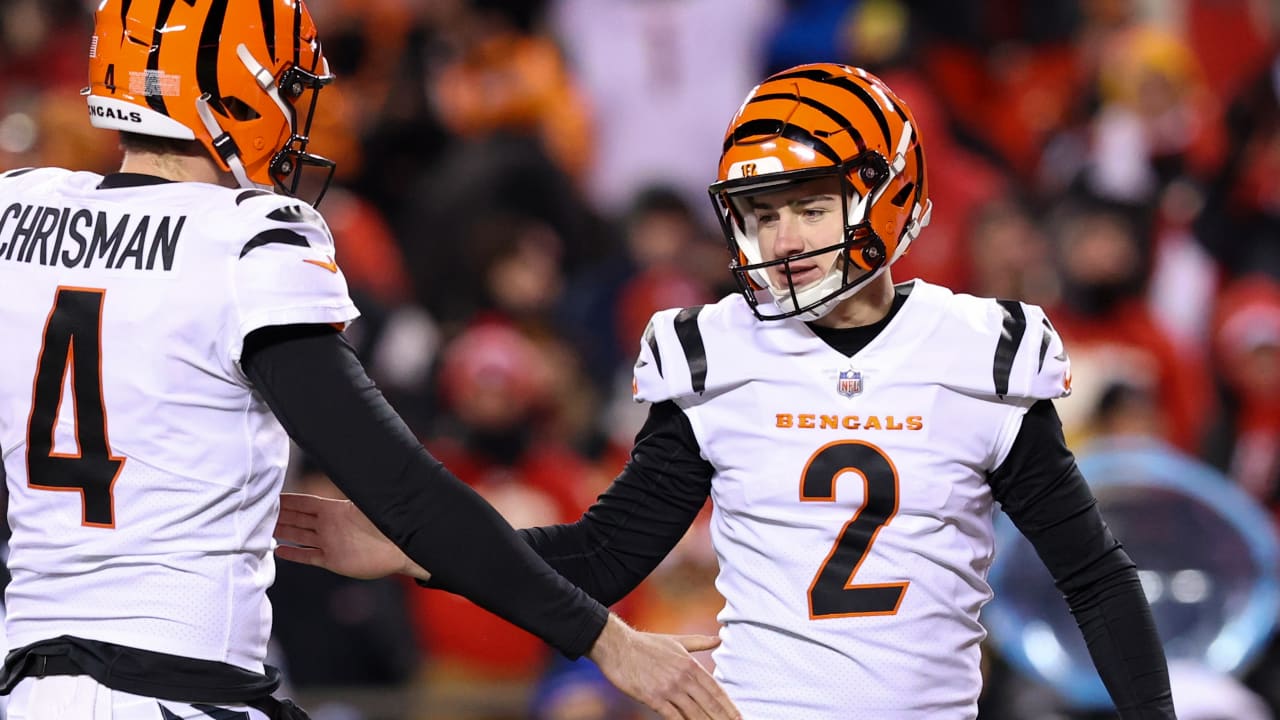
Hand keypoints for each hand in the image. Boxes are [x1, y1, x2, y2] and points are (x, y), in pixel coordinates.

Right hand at [273, 492, 429, 580]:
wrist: (400, 549)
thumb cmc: (387, 522)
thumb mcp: (366, 503)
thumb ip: (354, 487)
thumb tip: (347, 467)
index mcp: (336, 509)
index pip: (306, 502)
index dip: (288, 500)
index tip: (270, 495)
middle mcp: (330, 525)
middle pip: (298, 518)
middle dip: (279, 514)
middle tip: (258, 511)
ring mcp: (330, 542)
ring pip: (299, 536)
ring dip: (282, 532)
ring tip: (262, 529)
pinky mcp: (333, 560)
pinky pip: (308, 555)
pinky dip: (294, 553)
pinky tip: (279, 550)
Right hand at [588, 614, 739, 719]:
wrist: (618, 646)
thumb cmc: (646, 643)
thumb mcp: (676, 640)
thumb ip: (699, 642)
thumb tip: (718, 639)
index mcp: (690, 664)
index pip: (716, 689)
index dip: (729, 706)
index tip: (738, 717)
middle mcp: (683, 677)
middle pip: (709, 704)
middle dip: (723, 719)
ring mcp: (669, 689)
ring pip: (694, 713)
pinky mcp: (653, 698)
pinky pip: (673, 717)